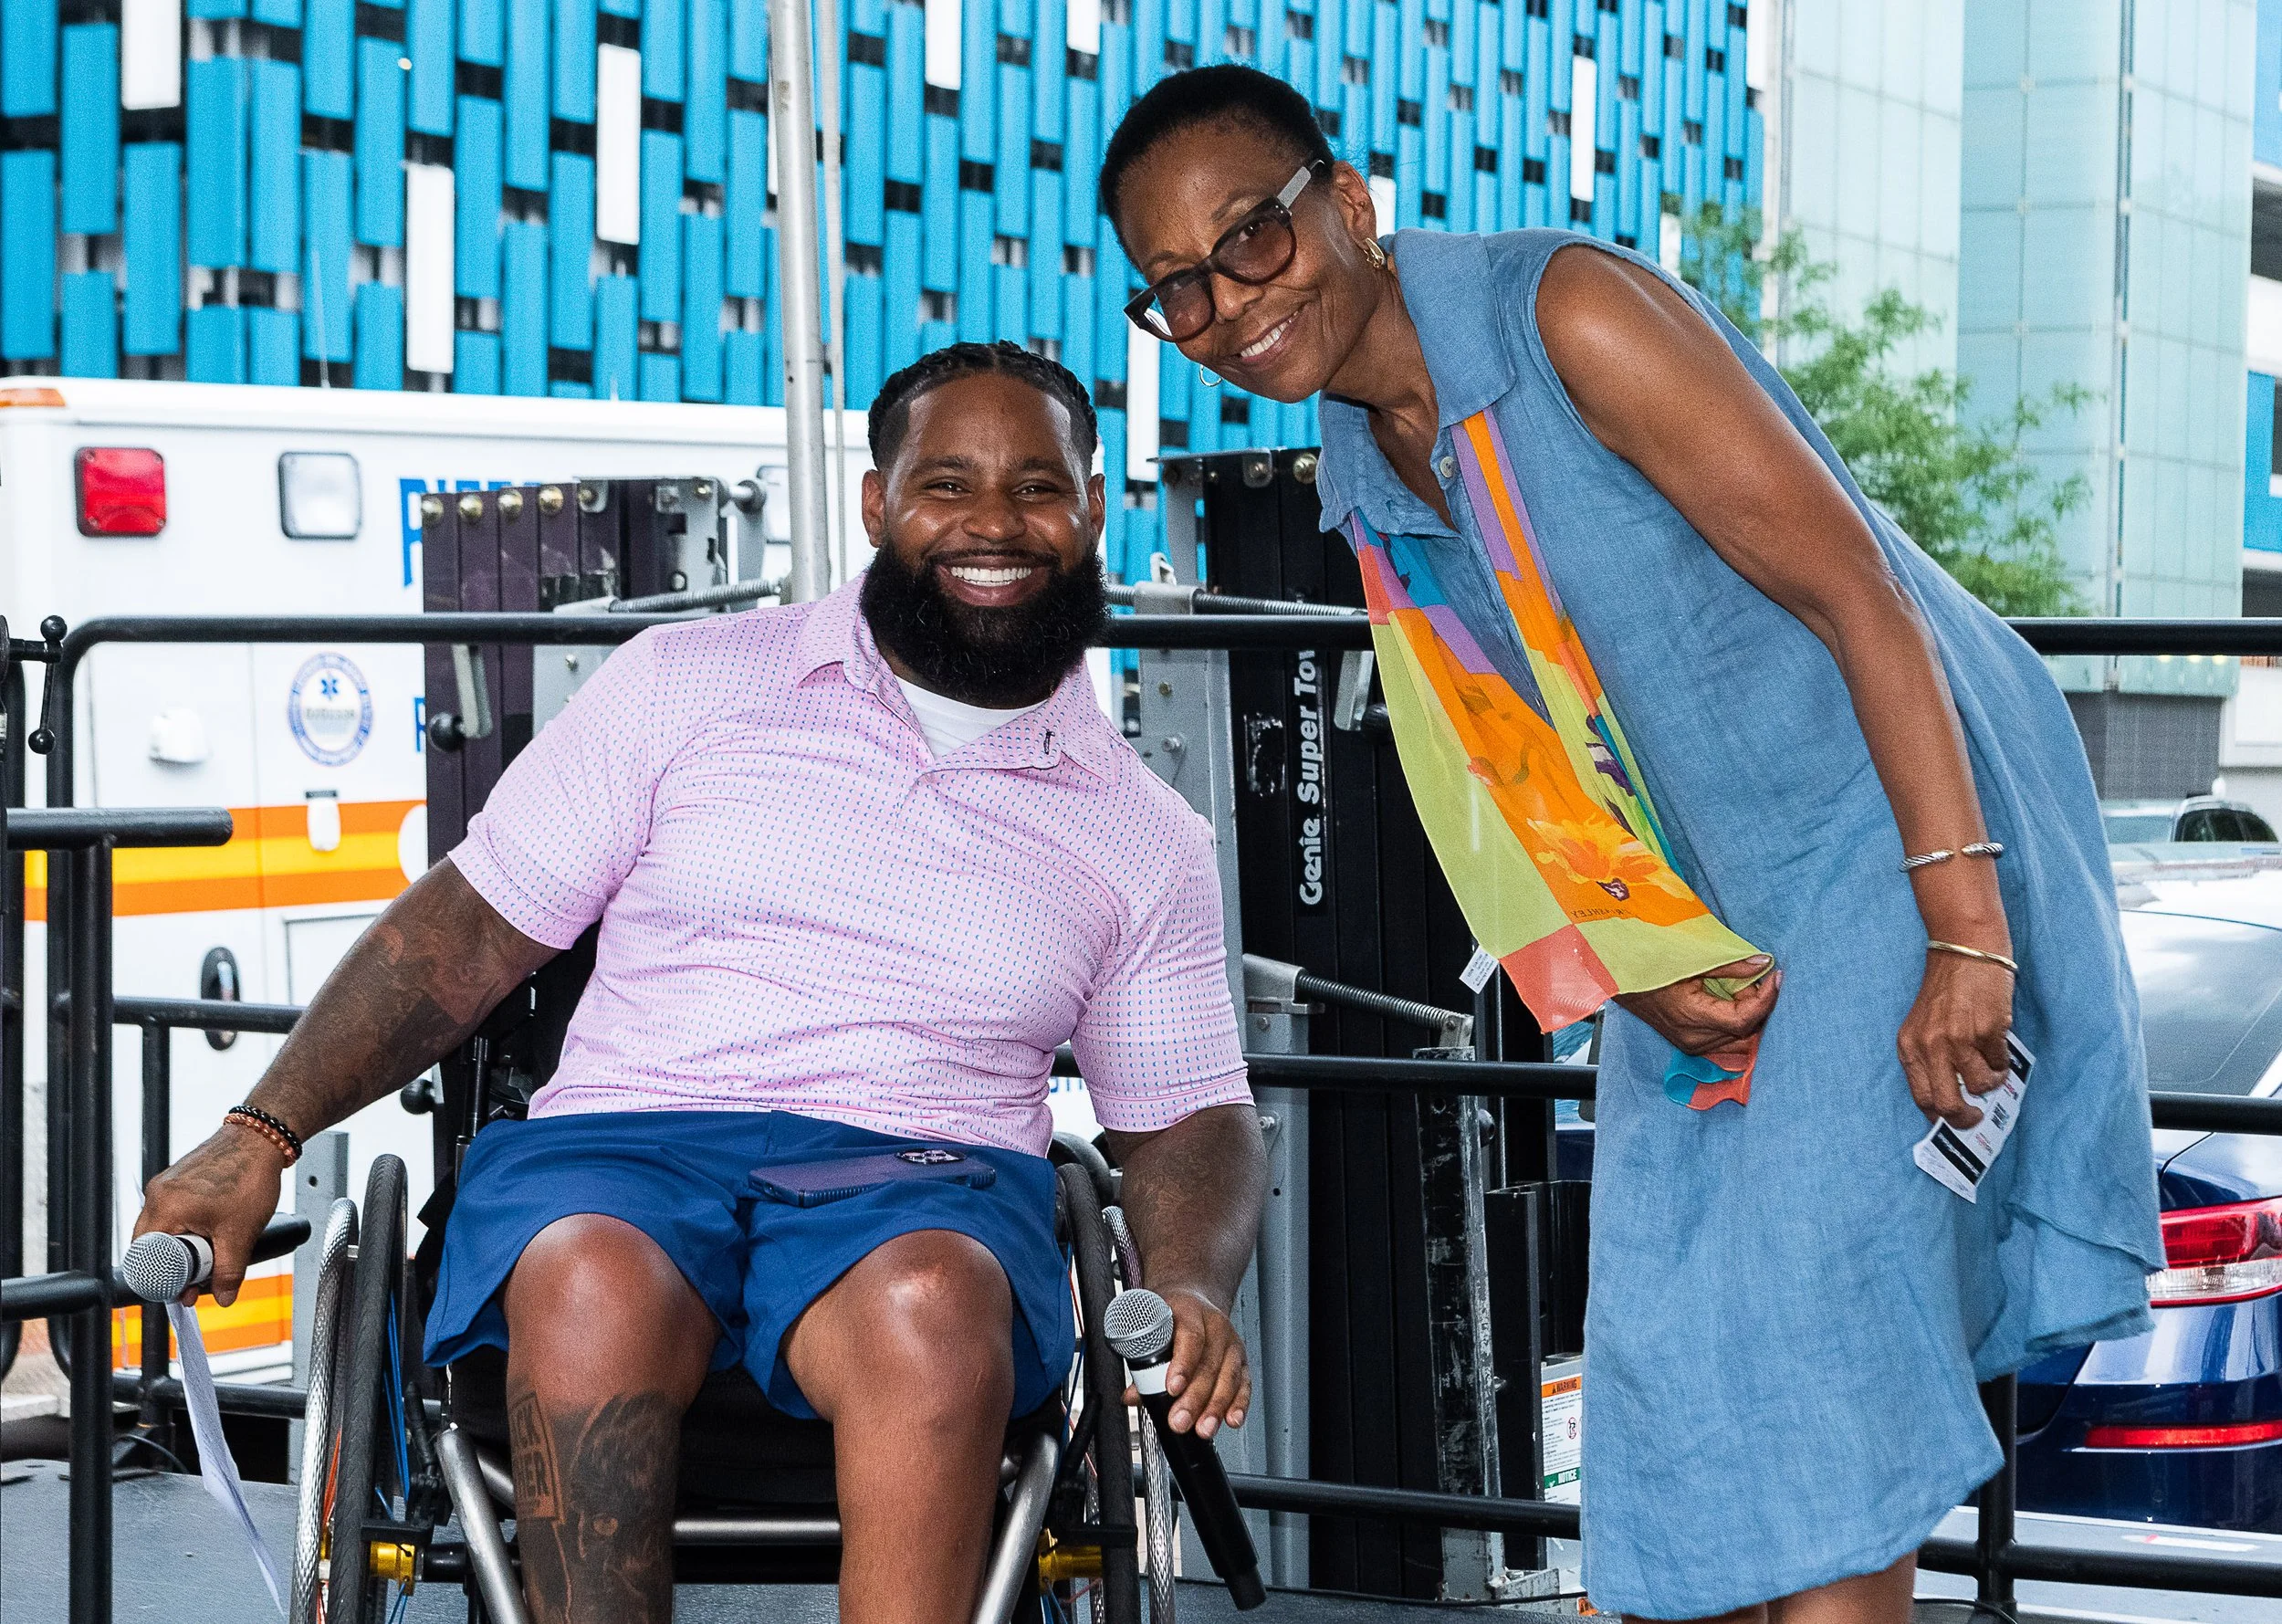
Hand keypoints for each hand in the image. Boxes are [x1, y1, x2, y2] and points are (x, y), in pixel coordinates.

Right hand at [132, 1122, 288, 1306]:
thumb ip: (230, 1271)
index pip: (146, 1259)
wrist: (261, 1139)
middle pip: (152, 1247)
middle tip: (200, 1279)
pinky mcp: (177, 1181)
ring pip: (164, 1231)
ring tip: (212, 1253)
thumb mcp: (241, 1233)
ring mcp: (165, 1186)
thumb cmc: (249, 1175)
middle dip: (176, 1267)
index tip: (184, 1291)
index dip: (164, 1281)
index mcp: (164, 1209)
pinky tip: (211, 1234)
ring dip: (184, 1248)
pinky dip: (188, 1229)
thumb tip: (223, 1297)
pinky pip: (173, 1214)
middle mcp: (157, 1196)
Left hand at [1123, 1283, 1251, 1438]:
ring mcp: (1231, 1343)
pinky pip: (1244, 1384)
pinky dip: (1239, 1404)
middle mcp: (1215, 1325)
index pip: (1190, 1338)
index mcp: (1190, 1311)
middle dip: (1195, 1398)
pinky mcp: (1241, 1360)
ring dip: (1216, 1407)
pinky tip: (1231, 1420)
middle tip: (1180, 1421)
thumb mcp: (1153, 1328)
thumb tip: (1131, 1396)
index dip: (1182, 1365)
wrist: (1193, 1300)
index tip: (1172, 1388)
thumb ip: (1142, 1364)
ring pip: (1228, 1377)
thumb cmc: (1171, 1316)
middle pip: (1209, 1364)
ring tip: (1203, 1428)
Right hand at [1613, 955, 1778, 1057]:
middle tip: (1758, 978)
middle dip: (1759, 1004)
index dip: (1766, 1000)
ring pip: (1740, 1039)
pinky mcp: (1693, 1046)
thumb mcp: (1692, 961)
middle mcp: (1694, 1039)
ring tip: (1744, 989)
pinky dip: (1738, 1023)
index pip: (1743, 1020)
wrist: (1623, 982)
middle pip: (1746, 1031)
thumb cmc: (1653, 967)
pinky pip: (1728, 1041)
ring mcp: (1693, 1046)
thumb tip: (1764, 963)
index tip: (1776, 977)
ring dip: (1750, 1014)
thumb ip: (1730, 966)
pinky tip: (1734, 1002)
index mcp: (1691, 1016)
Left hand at [1899, 950, 2012, 1128]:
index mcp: (1909, 1047)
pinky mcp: (1986, 1031)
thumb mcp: (1924, 1027)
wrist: (1965, 951)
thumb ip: (1932, 1059)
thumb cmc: (1947, 992)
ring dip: (1992, 1081)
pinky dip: (2003, 1061)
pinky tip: (1997, 1042)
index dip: (1940, 1117)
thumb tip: (1955, 1099)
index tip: (1955, 1120)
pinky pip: (2000, 1063)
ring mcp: (1958, 1040)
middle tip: (1977, 1115)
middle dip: (1966, 1118)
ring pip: (1981, 1086)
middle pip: (1947, 1105)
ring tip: (1991, 1064)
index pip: (1920, 1098)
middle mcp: (1929, 1046)